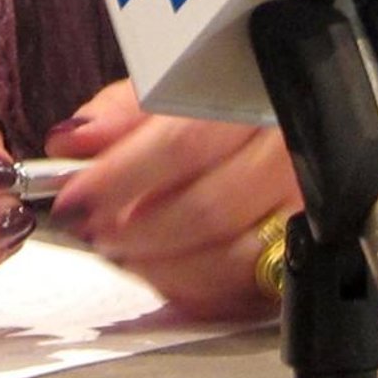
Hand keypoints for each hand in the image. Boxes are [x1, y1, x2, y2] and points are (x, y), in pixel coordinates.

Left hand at [42, 79, 299, 321]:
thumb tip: (72, 143)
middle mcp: (289, 152)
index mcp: (253, 97)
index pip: (183, 143)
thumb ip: (119, 113)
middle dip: (135, 230)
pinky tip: (161, 272)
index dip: (121, 177)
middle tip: (93, 229)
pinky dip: (196, 290)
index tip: (76, 197)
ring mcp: (305, 208)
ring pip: (233, 258)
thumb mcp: (170, 86)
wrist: (273, 121)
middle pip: (208, 209)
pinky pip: (249, 291)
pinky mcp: (304, 253)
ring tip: (122, 250)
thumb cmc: (221, 100)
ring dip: (162, 265)